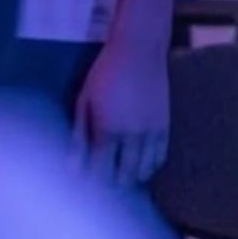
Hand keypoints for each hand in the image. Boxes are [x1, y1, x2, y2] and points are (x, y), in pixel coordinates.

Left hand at [73, 35, 171, 186]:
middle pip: (124, 177)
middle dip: (111, 185)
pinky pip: (160, 158)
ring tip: (118, 176)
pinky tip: (138, 166)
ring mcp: (153, 133)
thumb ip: (79, 136)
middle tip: (100, 184)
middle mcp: (133, 137)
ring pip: (144, 171)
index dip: (91, 183)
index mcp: (108, 130)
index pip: (100, 171)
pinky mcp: (166, 127)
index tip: (83, 188)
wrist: (139, 50)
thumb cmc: (104, 73)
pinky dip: (148, 167)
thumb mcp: (84, 101)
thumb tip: (72, 168)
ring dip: (130, 177)